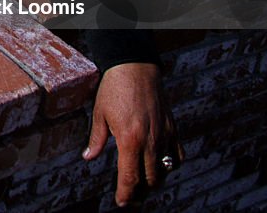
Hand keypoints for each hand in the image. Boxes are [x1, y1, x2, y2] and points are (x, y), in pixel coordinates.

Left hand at [82, 62, 181, 206]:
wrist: (135, 67)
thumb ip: (96, 140)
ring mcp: (164, 135)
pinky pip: (177, 155)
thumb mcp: (99, 114)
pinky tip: (161, 166)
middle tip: (130, 196)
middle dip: (140, 193)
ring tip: (143, 184)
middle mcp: (150, 141)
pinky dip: (171, 165)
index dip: (126, 194)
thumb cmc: (114, 89)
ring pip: (165, 170)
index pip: (131, 178)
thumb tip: (89, 157)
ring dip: (155, 181)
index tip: (122, 203)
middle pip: (151, 180)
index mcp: (130, 140)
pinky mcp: (172, 128)